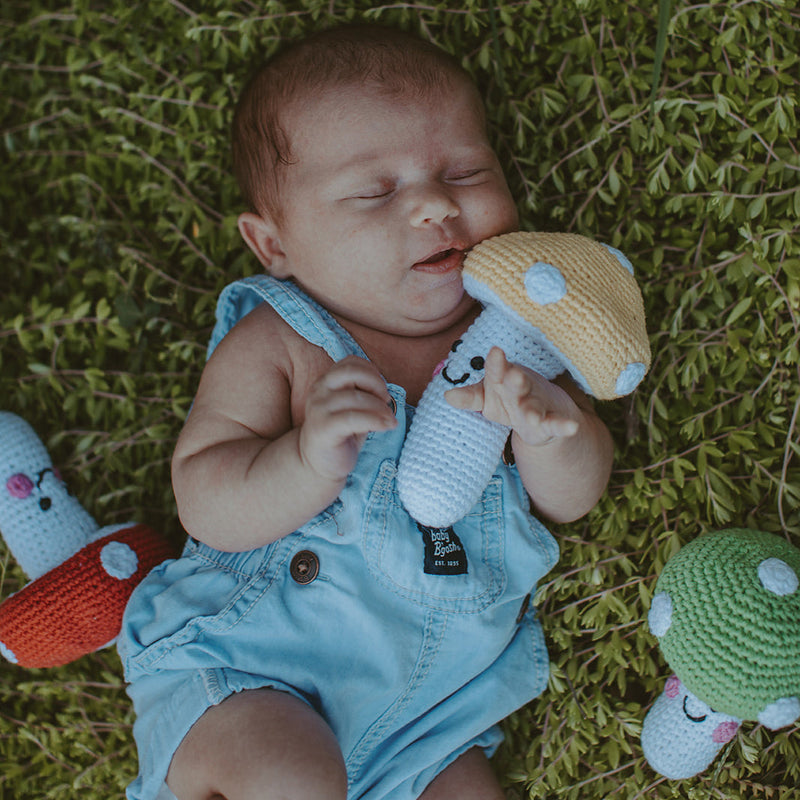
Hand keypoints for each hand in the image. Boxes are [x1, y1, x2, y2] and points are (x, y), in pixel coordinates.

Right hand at [298, 356, 396, 481]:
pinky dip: (375, 420)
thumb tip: (384, 390)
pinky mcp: (323, 428)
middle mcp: (319, 390)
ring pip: (356, 397)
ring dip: (380, 407)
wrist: (315, 462)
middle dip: (376, 384)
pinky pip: (353, 418)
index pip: (351, 362)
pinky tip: (386, 426)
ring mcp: (319, 409)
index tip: (381, 392)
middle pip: (352, 372)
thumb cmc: (340, 433)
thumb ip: (363, 393)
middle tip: (386, 401)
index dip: (372, 372)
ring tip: (390, 419)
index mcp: (326, 382)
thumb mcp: (352, 407)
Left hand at [444, 347, 579, 446]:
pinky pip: (557, 423)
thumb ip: (469, 397)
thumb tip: (447, 396)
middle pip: (517, 385)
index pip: (496, 370)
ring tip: (532, 416)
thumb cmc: (508, 400)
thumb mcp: (487, 399)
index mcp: (502, 380)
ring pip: (535, 407)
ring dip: (533, 410)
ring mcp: (537, 404)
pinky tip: (572, 427)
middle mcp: (521, 389)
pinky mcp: (551, 422)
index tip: (495, 352)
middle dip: (516, 380)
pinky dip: (564, 425)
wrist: (542, 413)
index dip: (496, 363)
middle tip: (514, 375)